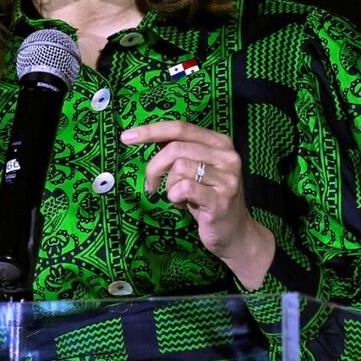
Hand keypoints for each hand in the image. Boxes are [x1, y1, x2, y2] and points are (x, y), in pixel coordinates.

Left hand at [121, 121, 273, 288]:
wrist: (235, 233)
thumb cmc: (208, 198)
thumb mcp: (195, 169)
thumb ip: (178, 150)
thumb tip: (146, 135)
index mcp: (220, 142)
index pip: (181, 127)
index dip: (151, 130)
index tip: (125, 137)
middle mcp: (227, 156)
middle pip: (175, 148)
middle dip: (154, 167)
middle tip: (150, 185)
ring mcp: (227, 178)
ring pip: (179, 168)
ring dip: (168, 186)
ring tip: (177, 197)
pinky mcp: (221, 200)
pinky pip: (184, 189)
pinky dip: (174, 197)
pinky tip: (182, 205)